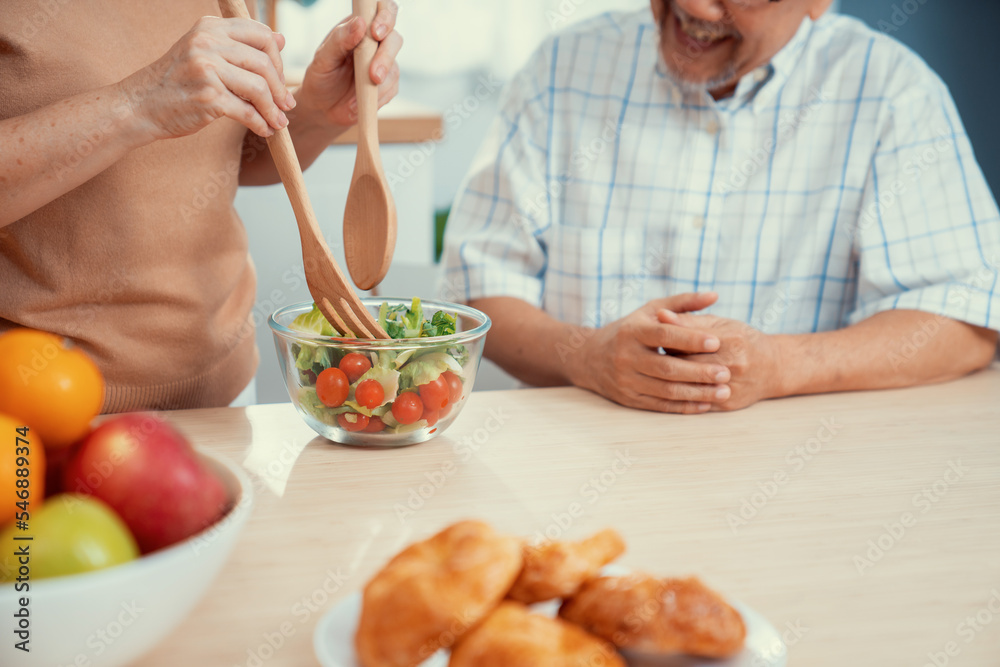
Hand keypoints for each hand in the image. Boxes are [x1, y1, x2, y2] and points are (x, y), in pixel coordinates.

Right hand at [123, 17, 293, 140]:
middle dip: (280, 88)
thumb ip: (240, 46)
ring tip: (278, 122)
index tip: (279, 78)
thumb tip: (282, 38)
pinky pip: (247, 112)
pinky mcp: (208, 96)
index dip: (277, 59)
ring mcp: (207, 68)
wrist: (140, 105)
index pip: (261, 34)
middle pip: (264, 63)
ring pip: (259, 88)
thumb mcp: (205, 53)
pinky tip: (265, 130)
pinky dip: (261, 124)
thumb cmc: (177, 82)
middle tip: (287, 105)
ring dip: (274, 110)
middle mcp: (208, 42)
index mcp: (209, 27)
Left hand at [296, 1, 401, 129]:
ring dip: (379, 84)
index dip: (385, 16)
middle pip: (394, 39)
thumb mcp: (323, 58)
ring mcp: (384, 64)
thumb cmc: (321, 77)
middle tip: (374, 76)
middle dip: (386, 57)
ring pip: (394, 68)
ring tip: (355, 98)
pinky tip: (357, 104)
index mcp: (359, 27)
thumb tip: (360, 23)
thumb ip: (340, 39)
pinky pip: (391, 89)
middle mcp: (375, 43)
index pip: (381, 10)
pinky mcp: (388, 85)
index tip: (376, 33)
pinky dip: (376, 98)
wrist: (322, 108)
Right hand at [565, 293, 733, 414]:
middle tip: (726, 373)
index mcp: (632, 331)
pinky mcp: (629, 399)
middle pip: (667, 368)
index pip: (664, 336)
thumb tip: (715, 295)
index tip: (716, 342)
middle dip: (698, 372)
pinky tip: (706, 404)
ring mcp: (626, 380)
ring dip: (697, 393)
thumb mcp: (650, 310)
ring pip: (666, 390)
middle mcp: (626, 356)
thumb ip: (683, 303)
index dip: (690, 339)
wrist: (589, 358)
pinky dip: (684, 407)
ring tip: (723, 391)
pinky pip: (660, 406)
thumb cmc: (629, 330)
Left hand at [666, 313, 782, 410]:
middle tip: (653, 355)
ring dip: (672, 379)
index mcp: (732, 340)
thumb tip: (660, 315)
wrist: (774, 368)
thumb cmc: (743, 339)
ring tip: (662, 370)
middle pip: (688, 364)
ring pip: (690, 386)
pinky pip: (696, 404)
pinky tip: (670, 388)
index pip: (689, 341)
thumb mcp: (721, 323)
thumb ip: (690, 320)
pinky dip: (680, 397)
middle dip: (668, 360)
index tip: (656, 337)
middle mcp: (734, 365)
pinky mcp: (727, 405)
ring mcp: (731, 387)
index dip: (669, 340)